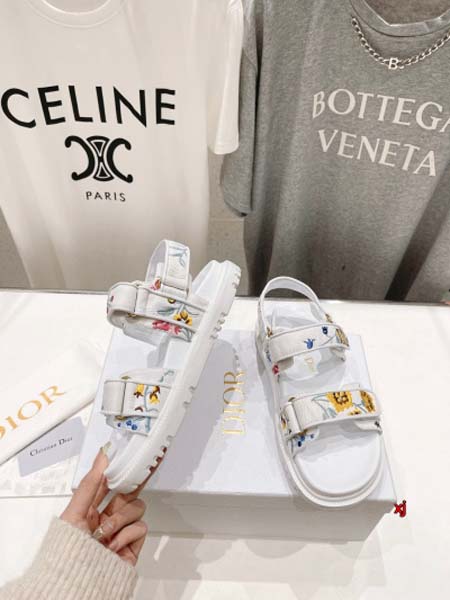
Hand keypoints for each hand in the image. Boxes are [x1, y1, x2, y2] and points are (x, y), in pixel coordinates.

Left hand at [60, 449, 147, 565]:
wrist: (78, 584)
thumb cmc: (68, 554)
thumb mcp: (74, 513)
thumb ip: (90, 484)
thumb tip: (101, 458)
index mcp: (89, 510)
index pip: (106, 484)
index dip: (116, 469)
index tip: (126, 453)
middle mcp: (106, 519)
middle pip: (127, 492)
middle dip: (131, 484)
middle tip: (138, 471)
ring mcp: (121, 531)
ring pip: (136, 507)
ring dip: (121, 518)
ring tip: (106, 533)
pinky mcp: (133, 545)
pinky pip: (140, 527)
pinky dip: (127, 534)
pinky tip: (114, 544)